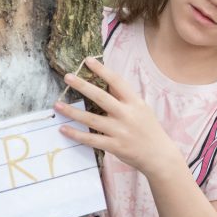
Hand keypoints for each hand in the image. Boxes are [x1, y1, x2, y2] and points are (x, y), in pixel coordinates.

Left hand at [55, 58, 181, 177]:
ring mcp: (120, 131)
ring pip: (91, 119)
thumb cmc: (149, 130)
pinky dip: (76, 134)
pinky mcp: (114, 146)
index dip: (102, 70)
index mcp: (135, 103)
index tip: (88, 60)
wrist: (159, 156)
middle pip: (101, 97)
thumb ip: (124, 97)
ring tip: (57, 105)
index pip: (117, 82)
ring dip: (72, 112)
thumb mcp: (142, 109)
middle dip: (82, 86)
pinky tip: (64, 129)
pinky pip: (91, 139)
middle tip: (67, 77)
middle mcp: (127, 115)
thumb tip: (107, 82)